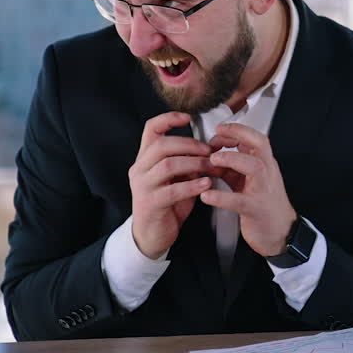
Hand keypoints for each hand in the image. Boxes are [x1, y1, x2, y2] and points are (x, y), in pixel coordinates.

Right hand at [128, 112, 212, 258]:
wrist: (153, 235)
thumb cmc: (168, 204)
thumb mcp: (178, 178)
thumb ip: (188, 163)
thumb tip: (212, 149)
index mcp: (146, 159)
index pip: (151, 129)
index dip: (168, 119)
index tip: (188, 117)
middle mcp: (140, 169)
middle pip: (162, 145)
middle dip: (190, 145)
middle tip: (210, 151)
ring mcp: (142, 186)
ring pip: (168, 165)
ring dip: (194, 164)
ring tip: (211, 168)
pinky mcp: (150, 203)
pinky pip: (172, 190)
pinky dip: (192, 186)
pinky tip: (206, 185)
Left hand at [203, 122, 296, 256]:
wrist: (281, 232)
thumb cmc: (265, 205)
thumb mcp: (247, 182)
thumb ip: (230, 168)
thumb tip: (210, 158)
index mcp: (265, 165)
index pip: (256, 138)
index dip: (238, 130)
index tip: (220, 129)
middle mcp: (267, 173)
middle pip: (260, 145)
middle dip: (238, 136)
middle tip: (216, 137)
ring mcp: (263, 190)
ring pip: (254, 167)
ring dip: (232, 159)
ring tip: (213, 160)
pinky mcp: (256, 209)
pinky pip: (239, 201)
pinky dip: (222, 197)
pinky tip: (207, 195)